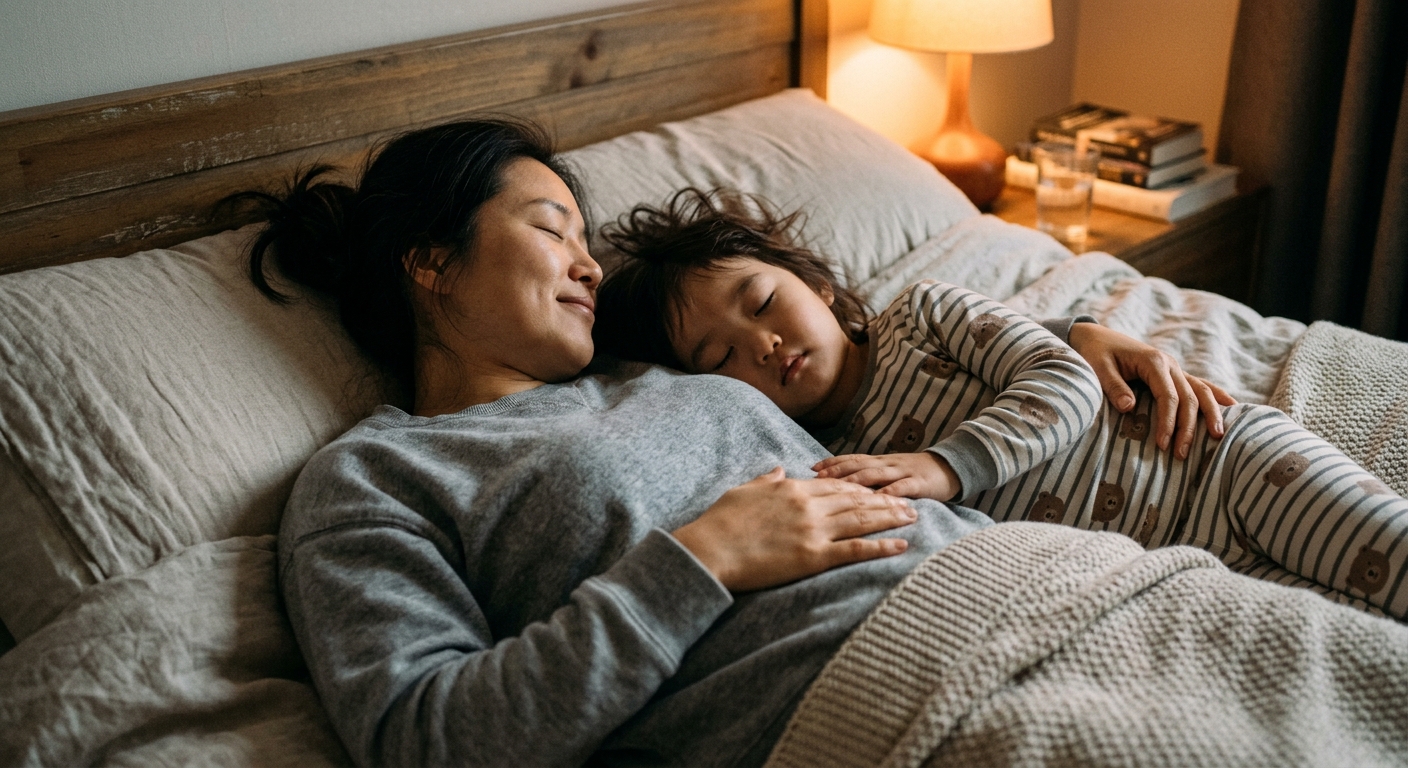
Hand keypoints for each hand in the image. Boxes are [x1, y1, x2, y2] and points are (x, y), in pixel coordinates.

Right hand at [671, 467, 915, 591]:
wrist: (710, 550)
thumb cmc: (720, 522)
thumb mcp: (743, 491)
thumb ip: (766, 479)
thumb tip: (780, 468)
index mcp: (792, 488)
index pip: (836, 485)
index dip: (861, 487)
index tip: (879, 489)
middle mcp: (808, 505)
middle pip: (856, 499)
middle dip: (885, 499)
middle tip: (909, 500)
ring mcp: (813, 530)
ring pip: (862, 520)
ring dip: (890, 517)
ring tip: (913, 517)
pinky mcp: (813, 556)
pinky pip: (855, 550)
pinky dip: (881, 546)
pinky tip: (901, 545)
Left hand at [812, 452, 959, 500]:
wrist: (952, 468)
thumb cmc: (916, 475)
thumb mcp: (891, 472)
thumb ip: (872, 477)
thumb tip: (842, 486)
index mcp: (880, 462)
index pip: (851, 459)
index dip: (831, 462)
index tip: (811, 468)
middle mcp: (888, 464)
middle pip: (858, 465)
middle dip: (837, 471)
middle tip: (817, 477)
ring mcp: (903, 472)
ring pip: (876, 474)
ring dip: (856, 479)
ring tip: (839, 487)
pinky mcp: (919, 483)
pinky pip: (902, 487)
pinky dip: (888, 494)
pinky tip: (876, 501)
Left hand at [1067, 322, 1235, 458]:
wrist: (1097, 337)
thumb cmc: (1096, 353)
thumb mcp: (1098, 368)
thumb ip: (1114, 387)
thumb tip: (1129, 408)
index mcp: (1154, 362)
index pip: (1169, 396)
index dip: (1169, 422)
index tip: (1163, 445)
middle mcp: (1170, 364)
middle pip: (1189, 398)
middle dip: (1188, 427)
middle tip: (1182, 454)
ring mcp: (1175, 368)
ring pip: (1201, 391)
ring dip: (1211, 414)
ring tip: (1219, 437)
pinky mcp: (1174, 373)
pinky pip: (1200, 385)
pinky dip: (1216, 396)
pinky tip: (1233, 407)